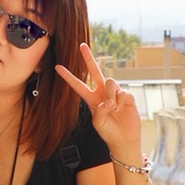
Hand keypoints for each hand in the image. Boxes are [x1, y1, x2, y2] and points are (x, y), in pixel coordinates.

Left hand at [54, 42, 143, 158]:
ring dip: (110, 94)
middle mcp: (102, 93)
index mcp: (91, 99)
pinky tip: (122, 108)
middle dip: (88, 58)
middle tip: (82, 46)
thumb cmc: (109, 131)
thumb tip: (109, 100)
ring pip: (110, 82)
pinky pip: (122, 92)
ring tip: (114, 108)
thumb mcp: (98, 123)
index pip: (78, 85)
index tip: (57, 67)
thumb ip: (100, 110)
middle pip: (94, 71)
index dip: (68, 76)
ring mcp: (114, 93)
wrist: (124, 138)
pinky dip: (120, 101)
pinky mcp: (126, 96)